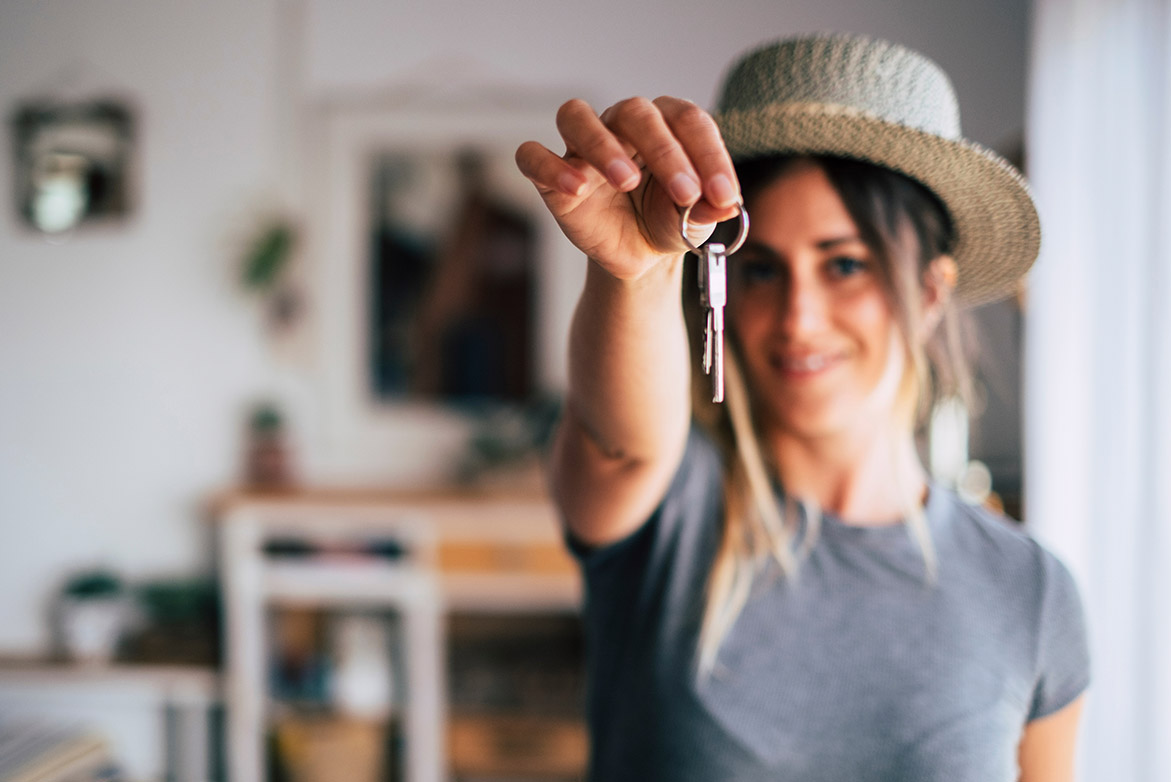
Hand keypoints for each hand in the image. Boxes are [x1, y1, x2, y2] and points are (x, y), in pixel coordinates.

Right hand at [515, 96, 741, 279]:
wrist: (637, 252)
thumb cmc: (666, 221)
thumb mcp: (695, 222)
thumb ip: (709, 210)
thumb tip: (724, 207)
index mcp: (666, 123)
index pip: (688, 120)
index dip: (709, 156)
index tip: (723, 196)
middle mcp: (622, 123)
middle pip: (635, 113)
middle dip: (665, 152)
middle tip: (686, 193)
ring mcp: (582, 147)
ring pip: (577, 116)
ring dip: (602, 144)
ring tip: (627, 181)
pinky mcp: (551, 176)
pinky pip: (533, 156)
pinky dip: (550, 167)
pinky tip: (577, 187)